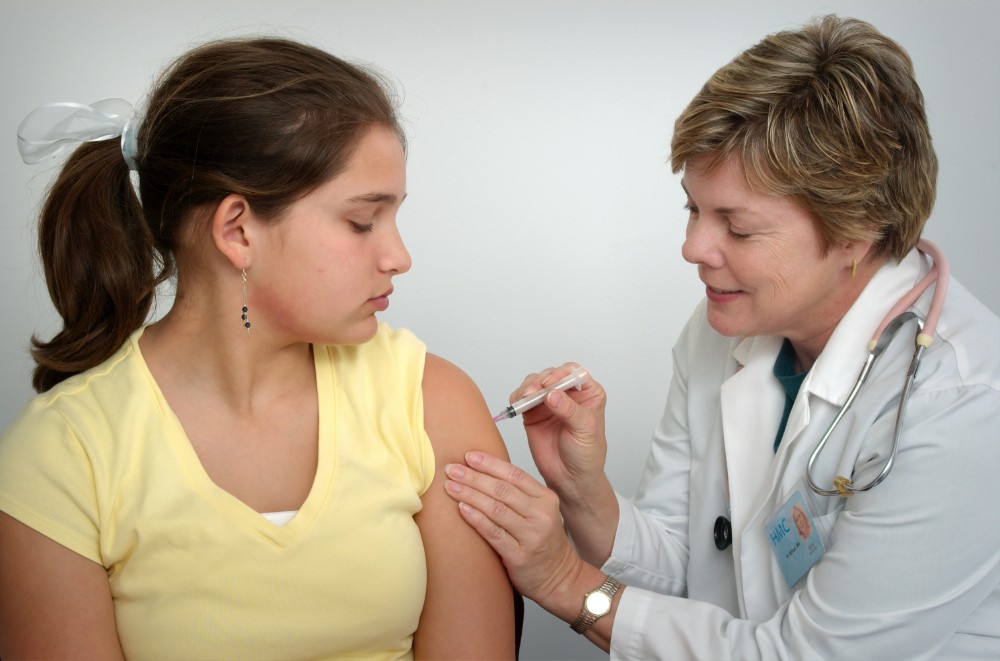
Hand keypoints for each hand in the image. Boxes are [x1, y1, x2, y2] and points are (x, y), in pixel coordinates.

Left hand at [444, 451, 582, 603]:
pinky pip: (493, 533)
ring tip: (450, 486)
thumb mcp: (539, 512)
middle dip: (474, 477)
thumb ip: (518, 495)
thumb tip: (481, 473)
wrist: (560, 578)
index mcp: (546, 499)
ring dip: (470, 495)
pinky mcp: (520, 556)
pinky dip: (476, 519)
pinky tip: (461, 509)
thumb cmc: (542, 543)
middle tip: (451, 469)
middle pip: (502, 489)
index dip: (490, 464)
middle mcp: (541, 515)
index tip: (468, 456)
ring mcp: (532, 536)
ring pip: (496, 509)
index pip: (515, 475)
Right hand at [514, 364, 608, 498]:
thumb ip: (570, 411)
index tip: (550, 385)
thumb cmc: (586, 454)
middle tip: (533, 393)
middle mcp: (568, 394)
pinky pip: (522, 398)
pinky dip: (517, 397)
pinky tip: (516, 403)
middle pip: (551, 375)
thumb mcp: (585, 430)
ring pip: (535, 383)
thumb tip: (552, 394)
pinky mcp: (533, 412)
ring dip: (527, 387)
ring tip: (524, 399)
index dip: (560, 374)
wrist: (570, 478)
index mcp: (588, 393)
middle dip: (540, 381)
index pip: (574, 373)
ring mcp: (549, 402)